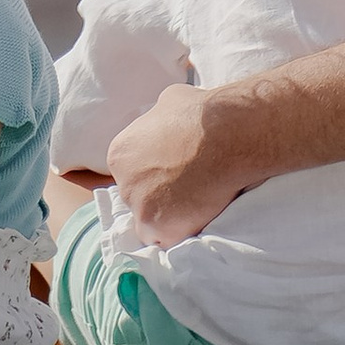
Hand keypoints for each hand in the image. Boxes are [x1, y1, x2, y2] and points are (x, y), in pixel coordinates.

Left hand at [105, 83, 261, 245]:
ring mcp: (139, 208)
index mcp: (119, 154)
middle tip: (186, 189)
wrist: (224, 137)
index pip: (131, 174)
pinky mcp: (158, 229)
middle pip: (138, 198)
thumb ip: (156, 122)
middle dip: (158, 196)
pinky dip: (179, 232)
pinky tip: (197, 218)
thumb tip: (163, 121)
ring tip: (195, 204)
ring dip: (168, 217)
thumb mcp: (166, 104)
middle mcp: (123, 183)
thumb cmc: (200, 115)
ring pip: (150, 221)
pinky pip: (164, 240)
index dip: (153, 177)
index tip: (172, 176)